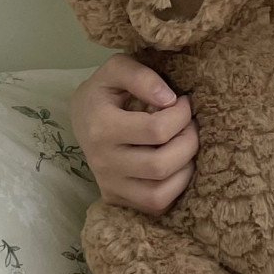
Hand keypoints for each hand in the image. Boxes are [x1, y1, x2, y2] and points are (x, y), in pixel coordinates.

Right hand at [70, 54, 198, 214]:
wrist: (83, 116)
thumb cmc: (105, 89)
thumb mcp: (116, 68)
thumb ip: (141, 76)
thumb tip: (169, 100)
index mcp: (101, 127)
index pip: (156, 130)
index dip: (181, 115)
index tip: (183, 102)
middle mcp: (103, 162)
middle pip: (160, 165)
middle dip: (188, 142)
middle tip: (190, 124)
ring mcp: (109, 185)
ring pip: (159, 194)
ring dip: (185, 168)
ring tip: (185, 145)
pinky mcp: (116, 199)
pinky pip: (155, 205)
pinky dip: (175, 187)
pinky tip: (176, 164)